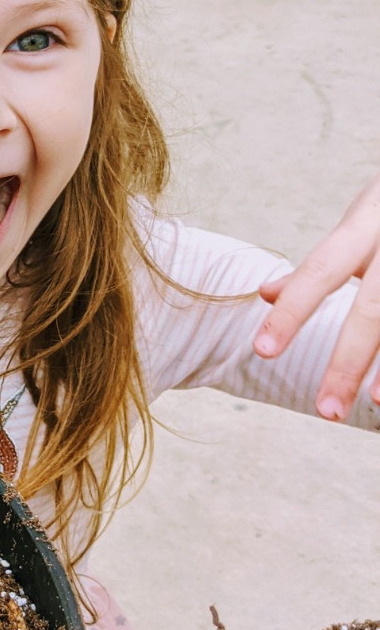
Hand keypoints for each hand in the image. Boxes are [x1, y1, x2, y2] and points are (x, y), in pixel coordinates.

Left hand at [254, 170, 379, 419]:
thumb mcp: (365, 217)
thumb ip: (323, 260)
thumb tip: (263, 293)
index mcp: (369, 221)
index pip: (320, 270)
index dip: (292, 311)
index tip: (261, 352)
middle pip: (374, 307)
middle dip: (347, 362)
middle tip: (323, 411)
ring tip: (377, 406)